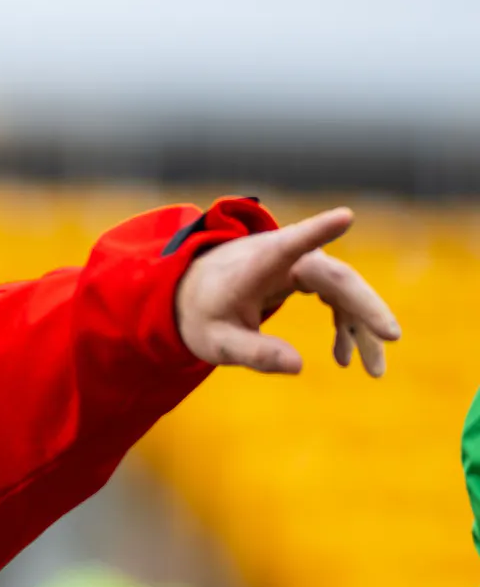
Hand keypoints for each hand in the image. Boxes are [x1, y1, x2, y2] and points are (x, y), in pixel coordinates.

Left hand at [175, 205, 399, 375]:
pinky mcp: (309, 273)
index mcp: (256, 266)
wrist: (196, 292)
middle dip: (366, 308)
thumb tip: (298, 365)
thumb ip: (254, 353)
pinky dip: (348, 325)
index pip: (288, 246)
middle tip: (391, 336)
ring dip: (363, 326)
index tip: (345, 216)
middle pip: (336, 277)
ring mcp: (302, 261)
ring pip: (345, 289)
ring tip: (373, 370)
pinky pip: (339, 296)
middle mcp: (285, 256)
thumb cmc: (204, 314)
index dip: (316, 232)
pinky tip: (346, 355)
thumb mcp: (217, 342)